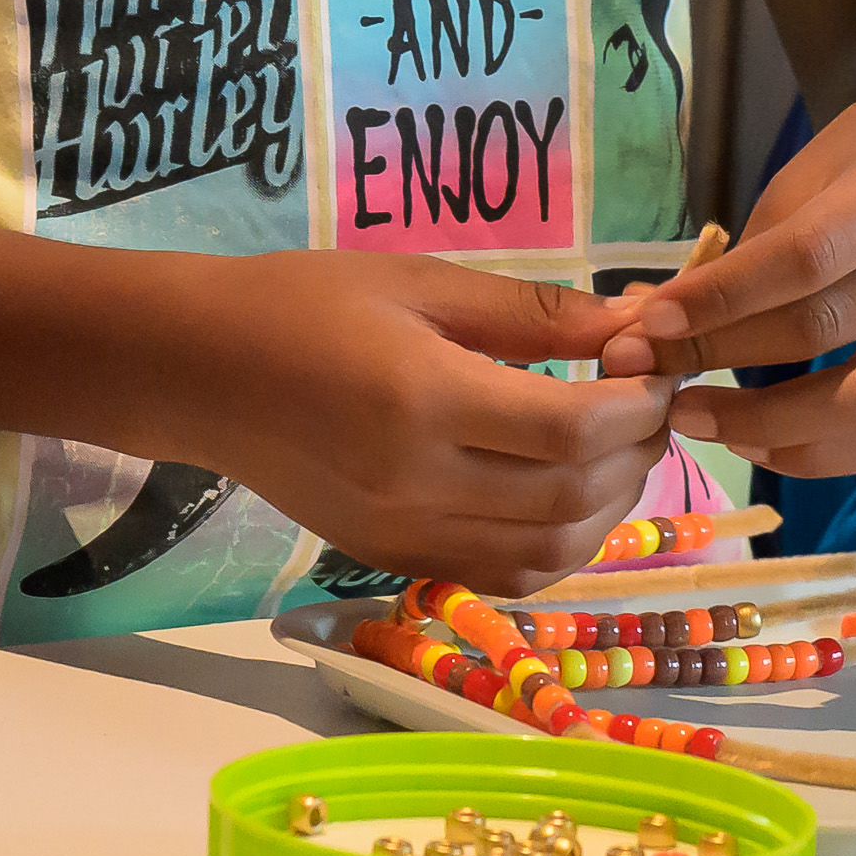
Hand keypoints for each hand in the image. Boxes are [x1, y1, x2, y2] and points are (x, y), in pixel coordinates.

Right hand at [171, 247, 673, 589]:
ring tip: (618, 447)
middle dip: (638, 451)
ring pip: (549, 553)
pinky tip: (568, 493)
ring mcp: (401, 536)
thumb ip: (533, 313)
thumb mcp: (421, 282)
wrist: (197, 369)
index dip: (639, 403)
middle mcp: (415, 485)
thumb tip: (635, 328)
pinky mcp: (391, 559)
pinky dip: (558, 544)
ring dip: (610, 506)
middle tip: (649, 400)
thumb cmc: (304, 302)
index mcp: (422, 402)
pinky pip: (504, 573)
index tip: (657, 364)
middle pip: (573, 497)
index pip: (573, 430)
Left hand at [604, 70, 855, 474]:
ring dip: (767, 427)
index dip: (725, 297)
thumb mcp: (816, 168)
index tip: (655, 323)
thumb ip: (746, 247)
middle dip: (725, 359)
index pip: (808, 257)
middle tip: (651, 374)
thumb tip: (651, 320)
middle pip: (827, 332)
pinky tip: (756, 440)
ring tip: (695, 419)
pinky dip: (815, 452)